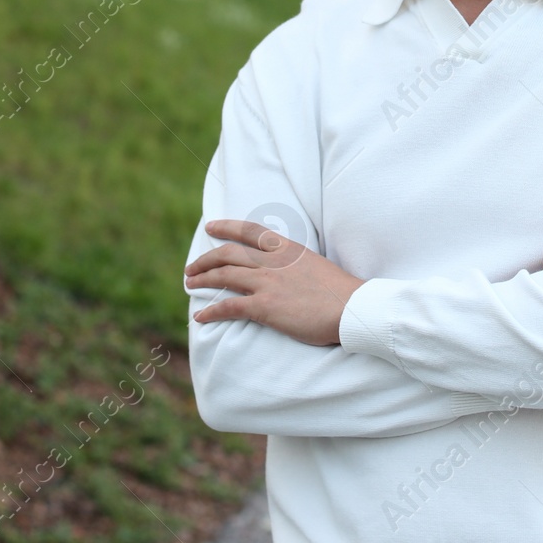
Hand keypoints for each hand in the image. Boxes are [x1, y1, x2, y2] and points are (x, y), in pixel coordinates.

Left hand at [185, 220, 364, 345]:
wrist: (352, 308)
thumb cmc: (341, 292)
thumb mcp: (316, 265)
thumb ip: (297, 264)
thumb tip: (288, 271)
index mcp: (287, 248)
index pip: (250, 231)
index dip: (226, 226)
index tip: (210, 226)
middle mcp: (273, 261)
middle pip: (228, 253)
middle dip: (206, 258)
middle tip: (192, 267)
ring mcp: (267, 282)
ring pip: (223, 275)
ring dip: (202, 279)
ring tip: (190, 284)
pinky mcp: (264, 306)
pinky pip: (229, 306)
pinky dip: (211, 311)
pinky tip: (200, 315)